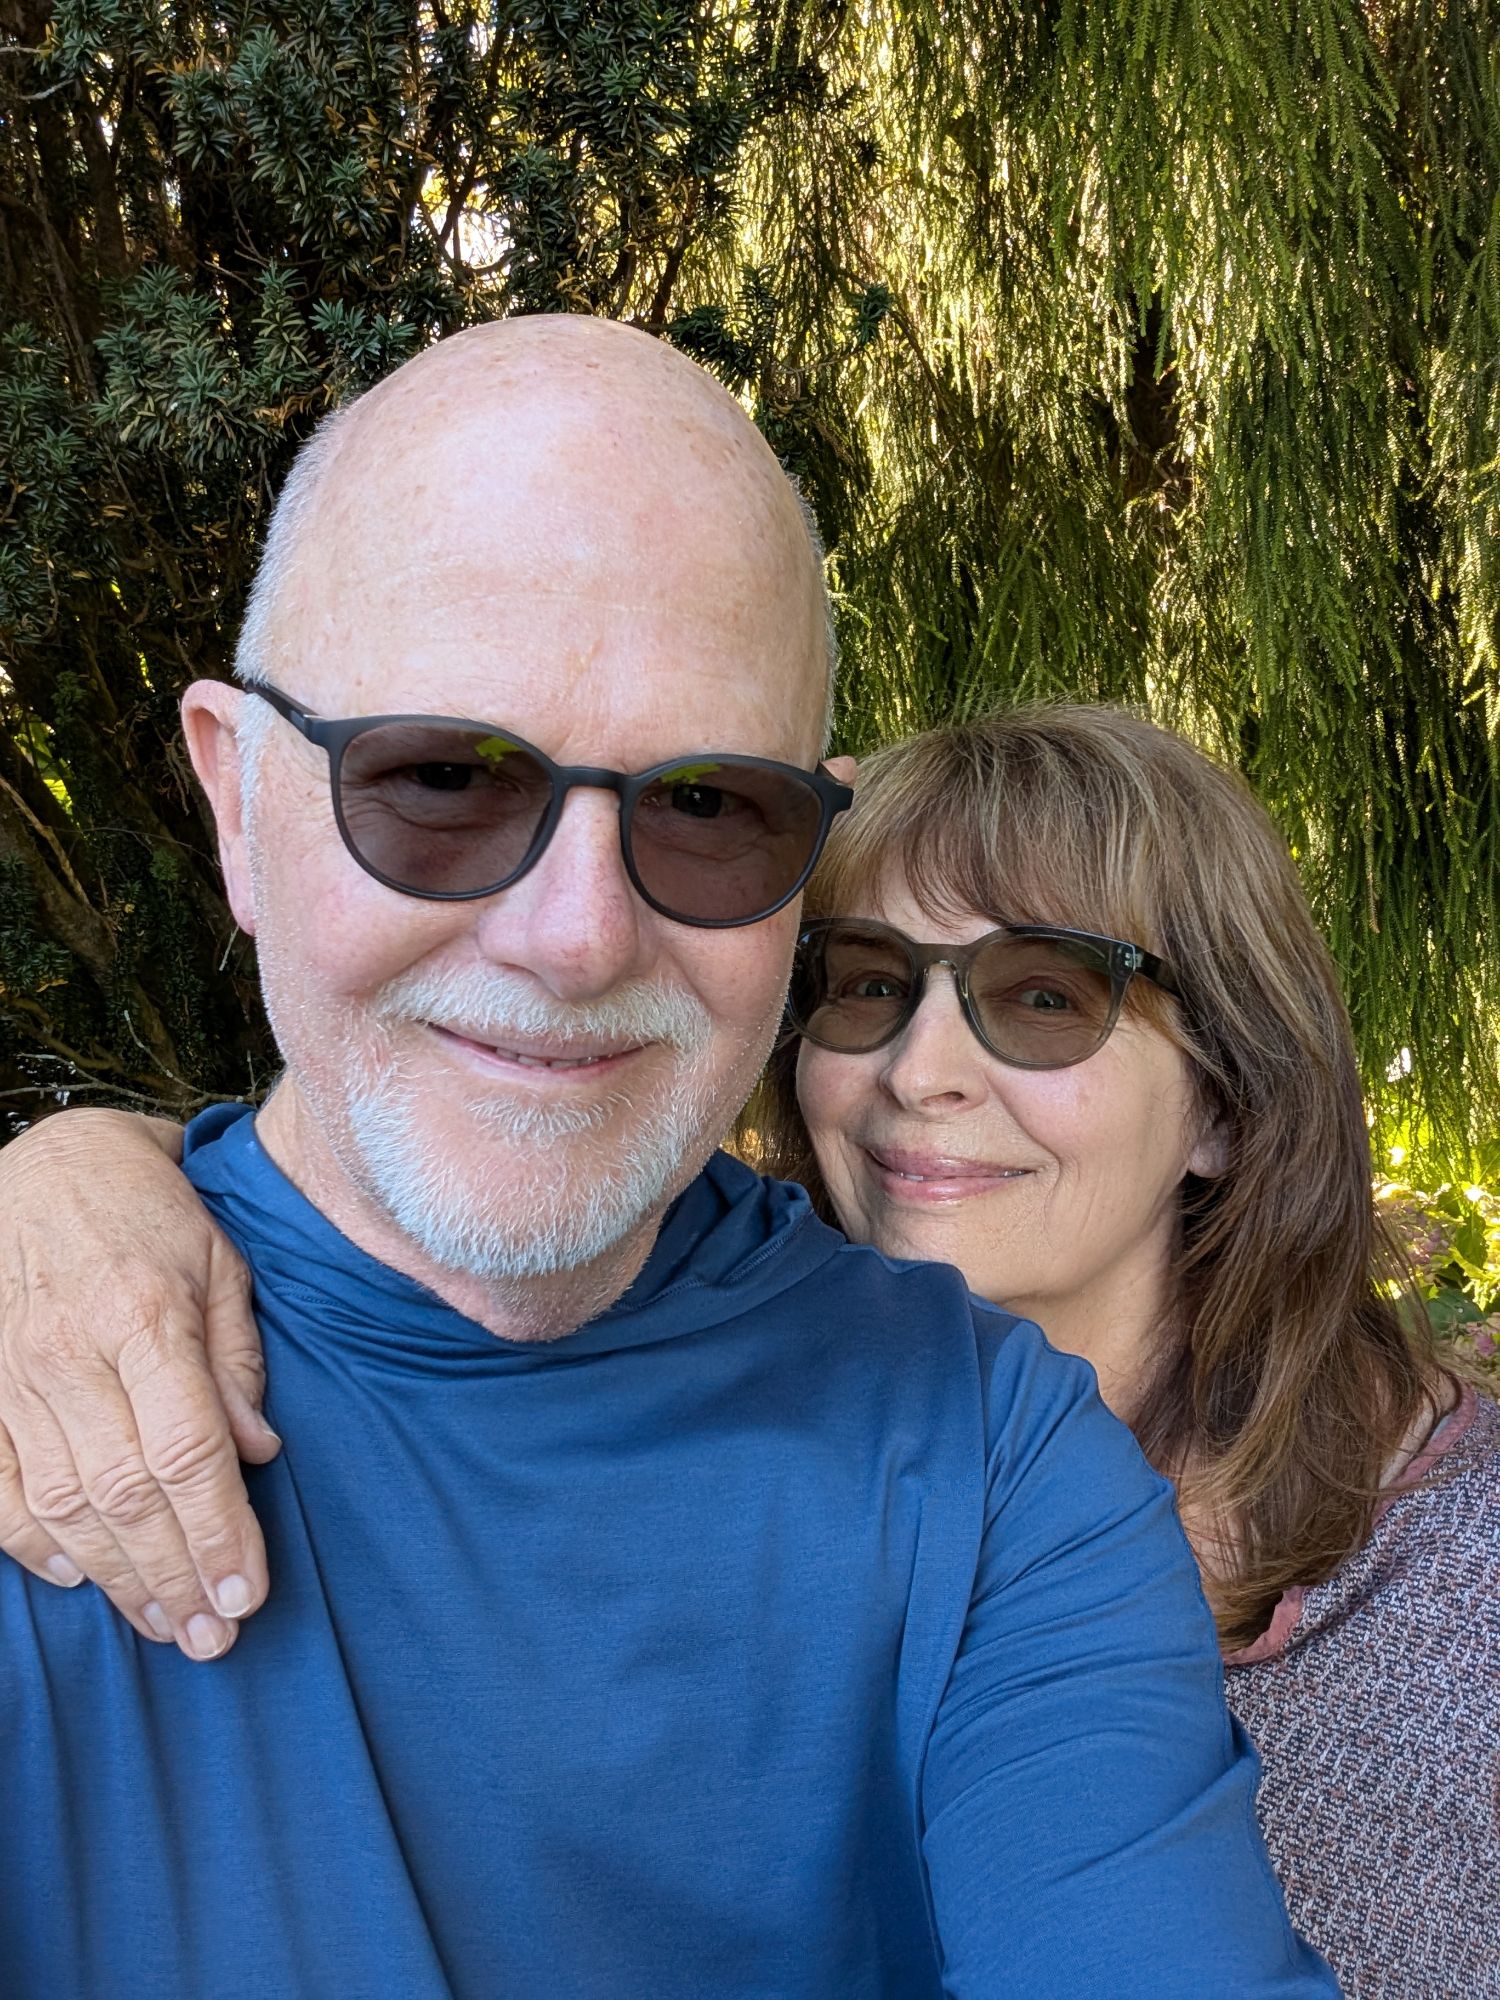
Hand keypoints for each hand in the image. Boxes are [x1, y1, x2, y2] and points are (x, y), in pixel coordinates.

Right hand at [0, 1108, 279, 1659]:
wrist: (50, 1164)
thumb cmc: (152, 1214)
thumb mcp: (222, 1262)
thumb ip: (237, 1360)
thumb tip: (258, 1454)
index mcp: (143, 1315)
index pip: (188, 1452)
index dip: (220, 1532)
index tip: (248, 1591)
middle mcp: (70, 1353)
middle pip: (126, 1495)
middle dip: (174, 1576)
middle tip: (214, 1637)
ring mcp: (11, 1376)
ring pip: (60, 1507)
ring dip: (114, 1578)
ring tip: (162, 1624)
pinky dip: (32, 1546)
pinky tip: (78, 1578)